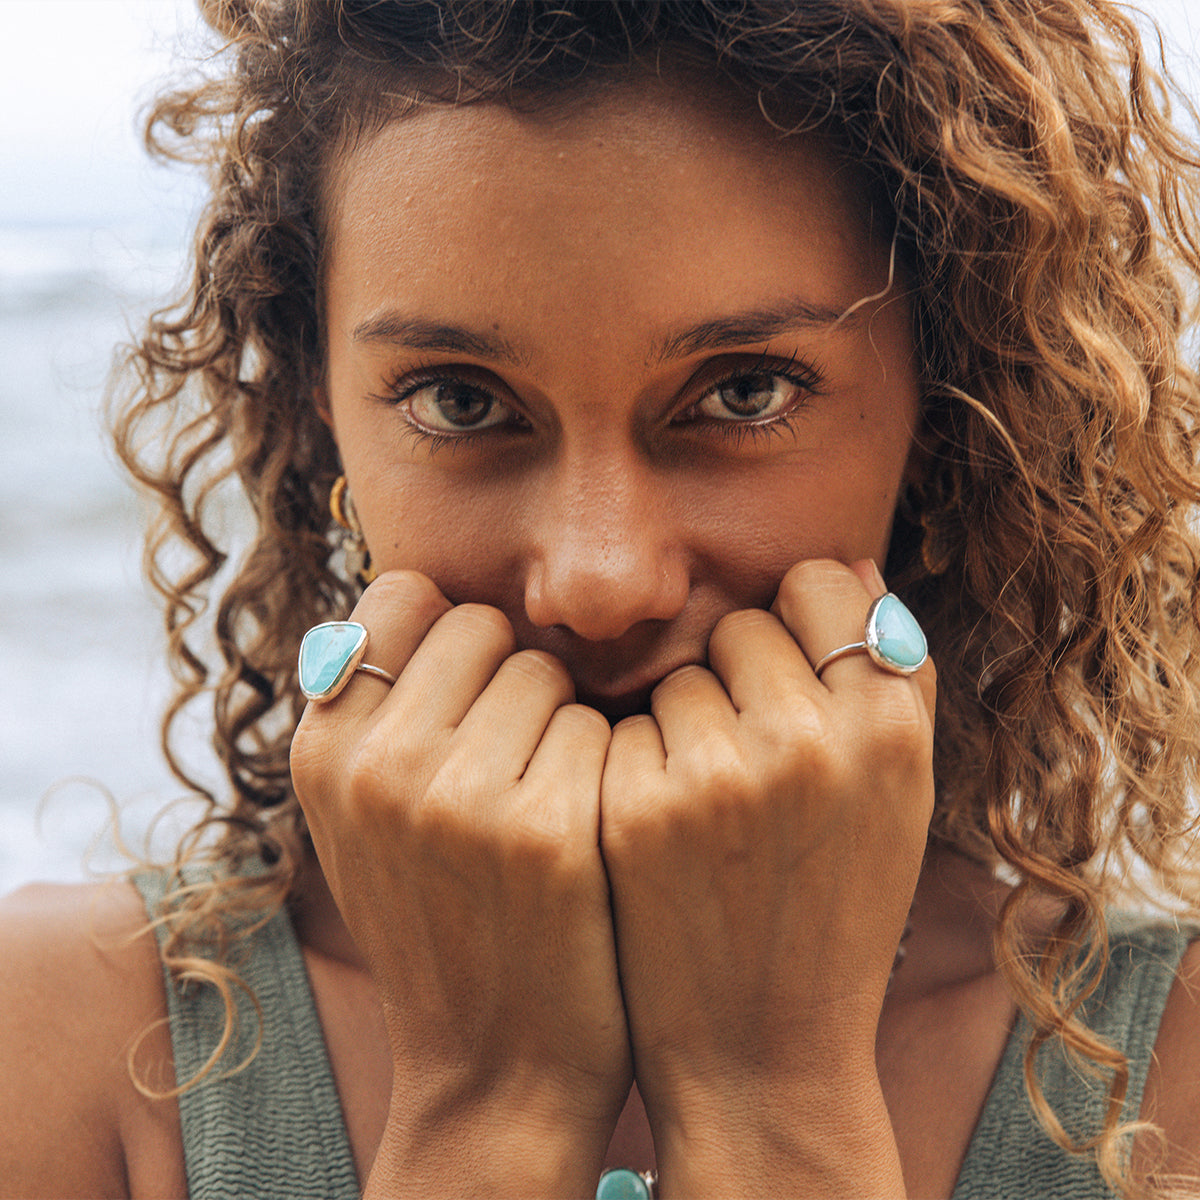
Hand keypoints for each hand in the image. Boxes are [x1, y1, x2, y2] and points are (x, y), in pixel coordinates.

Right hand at [291, 571, 630, 1194]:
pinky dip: (602, 769)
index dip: (448, 635)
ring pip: (544, 672)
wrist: (497, 1062)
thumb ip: (375, 709)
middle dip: (507, 675)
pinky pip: (598, 729)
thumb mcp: (363, 816)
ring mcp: (457, 798)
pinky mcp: (545, 830)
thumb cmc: (440, 916)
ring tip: (543, 800)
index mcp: (321, 750)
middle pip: (479, 625)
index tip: (469, 691)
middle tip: (514, 755)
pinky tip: (583, 834)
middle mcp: (375, 765)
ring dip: (559, 722)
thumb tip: (418, 597)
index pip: (403, 596)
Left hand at [599, 559, 934, 1196]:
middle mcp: (807, 739)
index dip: (798, 622)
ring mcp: (715, 773)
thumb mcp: (900, 797)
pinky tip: (661, 837)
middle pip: (742, 626)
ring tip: (710, 813)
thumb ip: (893, 677)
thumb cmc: (836, 912)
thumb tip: (853, 569)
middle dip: (739, 680)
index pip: (819, 581)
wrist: (760, 1048)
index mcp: (887, 727)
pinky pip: (623, 729)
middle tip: (748, 765)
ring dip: (683, 727)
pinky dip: (636, 767)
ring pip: (678, 678)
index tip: (788, 675)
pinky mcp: (634, 806)